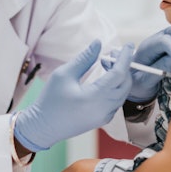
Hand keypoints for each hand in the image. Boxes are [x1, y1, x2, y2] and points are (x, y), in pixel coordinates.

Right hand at [14, 40, 132, 151]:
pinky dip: (116, 87)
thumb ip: (84, 58)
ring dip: (119, 76)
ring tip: (105, 63)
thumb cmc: (50, 100)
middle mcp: (104, 109)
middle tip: (112, 53)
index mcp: (96, 97)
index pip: (119, 74)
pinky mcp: (102, 120)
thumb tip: (98, 43)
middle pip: (125, 83)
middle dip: (123, 66)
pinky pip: (117, 101)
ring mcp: (105, 116)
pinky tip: (104, 79)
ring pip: (123, 92)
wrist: (42, 128)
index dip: (125, 58)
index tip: (128, 45)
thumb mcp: (64, 74)